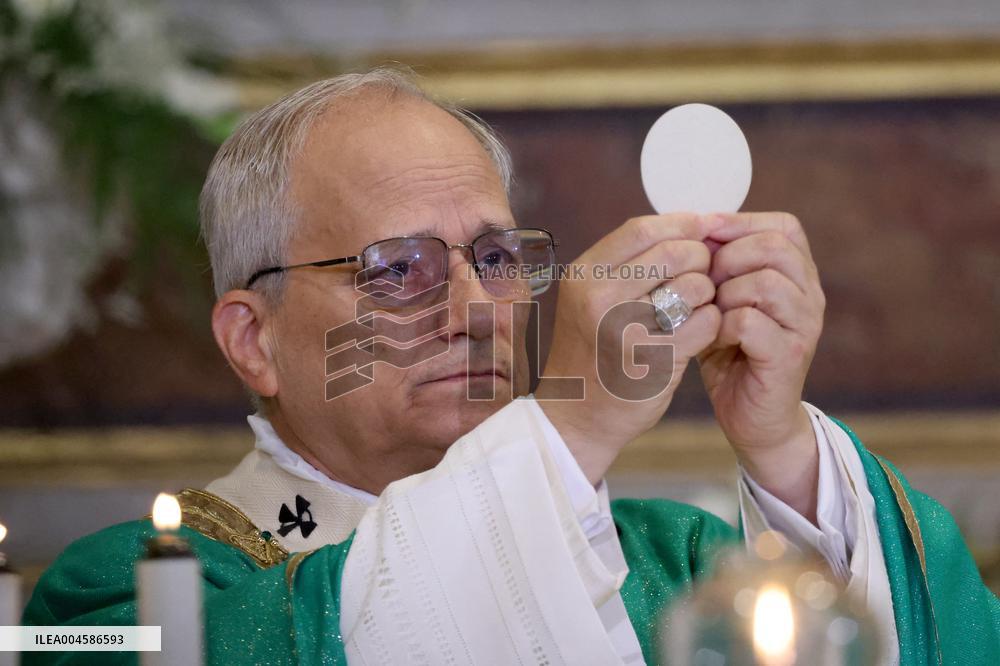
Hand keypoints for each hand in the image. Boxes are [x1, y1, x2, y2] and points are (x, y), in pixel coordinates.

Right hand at [537, 214, 722, 484]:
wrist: (575, 417)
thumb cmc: (592, 351)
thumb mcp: (590, 299)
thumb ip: (628, 264)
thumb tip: (689, 226)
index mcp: (583, 276)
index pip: (641, 229)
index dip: (680, 223)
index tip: (704, 227)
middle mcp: (598, 299)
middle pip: (673, 252)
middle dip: (700, 257)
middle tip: (704, 272)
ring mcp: (624, 330)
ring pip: (694, 286)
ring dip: (708, 292)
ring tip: (698, 305)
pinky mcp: (653, 361)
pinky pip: (704, 323)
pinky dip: (711, 323)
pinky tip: (700, 332)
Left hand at [698, 212, 824, 517]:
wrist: (752, 419)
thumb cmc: (730, 354)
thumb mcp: (721, 301)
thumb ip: (716, 267)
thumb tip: (690, 225)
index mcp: (798, 275)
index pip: (783, 226)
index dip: (739, 223)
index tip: (702, 234)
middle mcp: (810, 295)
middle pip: (776, 246)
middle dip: (728, 257)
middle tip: (702, 281)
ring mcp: (804, 326)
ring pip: (765, 281)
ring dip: (724, 293)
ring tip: (707, 313)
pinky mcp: (788, 356)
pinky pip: (751, 321)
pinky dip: (722, 326)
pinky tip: (711, 339)